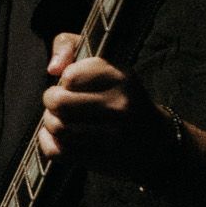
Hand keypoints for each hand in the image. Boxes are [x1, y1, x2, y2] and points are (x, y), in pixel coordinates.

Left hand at [38, 35, 177, 184]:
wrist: (158, 143)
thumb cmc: (123, 98)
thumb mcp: (107, 66)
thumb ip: (71, 47)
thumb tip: (53, 68)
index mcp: (121, 77)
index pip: (71, 75)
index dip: (65, 80)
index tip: (74, 85)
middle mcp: (119, 105)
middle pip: (59, 102)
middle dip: (52, 101)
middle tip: (59, 104)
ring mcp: (112, 135)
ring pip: (57, 127)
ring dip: (50, 123)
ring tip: (60, 120)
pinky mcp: (102, 159)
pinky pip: (56, 151)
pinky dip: (47, 143)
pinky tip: (56, 138)